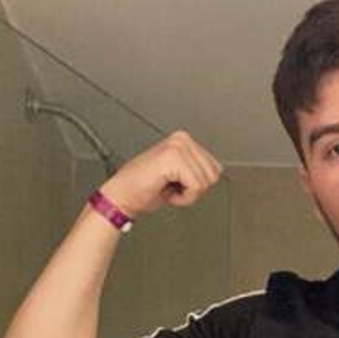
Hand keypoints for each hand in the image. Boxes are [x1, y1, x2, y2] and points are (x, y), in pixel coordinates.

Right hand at [102, 130, 222, 217]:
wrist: (121, 196)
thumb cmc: (144, 188)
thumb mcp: (179, 175)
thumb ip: (197, 168)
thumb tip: (217, 172)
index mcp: (184, 140)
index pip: (215, 169)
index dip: (197, 185)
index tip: (175, 183)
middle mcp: (182, 139)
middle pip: (213, 176)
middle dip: (193, 189)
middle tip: (170, 186)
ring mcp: (178, 147)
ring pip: (205, 183)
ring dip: (186, 194)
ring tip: (167, 187)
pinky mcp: (173, 158)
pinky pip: (195, 188)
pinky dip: (182, 198)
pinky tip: (165, 190)